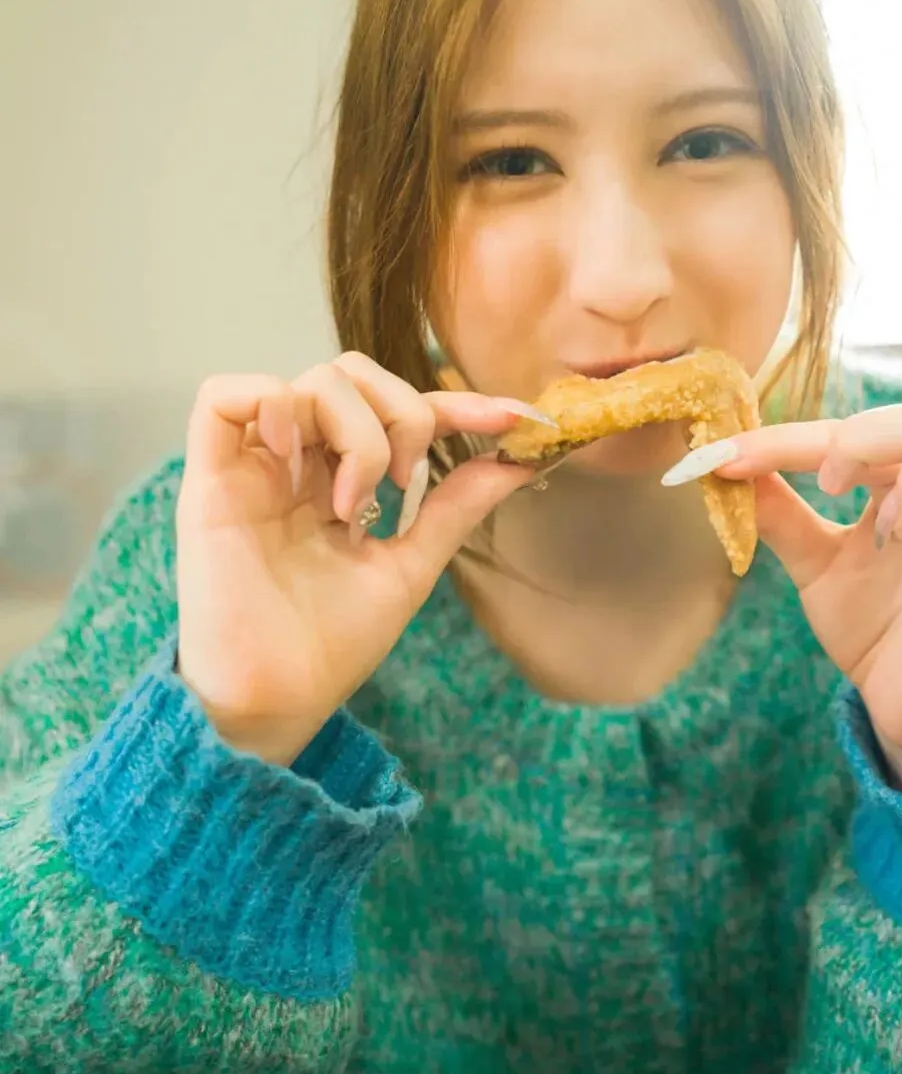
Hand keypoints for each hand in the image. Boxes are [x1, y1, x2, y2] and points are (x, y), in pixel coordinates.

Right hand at [176, 353, 537, 763]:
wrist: (281, 698)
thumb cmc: (334, 642)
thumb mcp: (410, 565)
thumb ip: (454, 508)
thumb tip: (520, 460)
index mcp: (336, 477)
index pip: (394, 408)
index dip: (453, 402)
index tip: (510, 421)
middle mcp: (295, 462)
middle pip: (350, 374)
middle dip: (401, 413)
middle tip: (406, 482)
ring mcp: (253, 466)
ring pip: (307, 381)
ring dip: (354, 430)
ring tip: (353, 502)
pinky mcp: (208, 479)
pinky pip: (222, 395)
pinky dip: (272, 402)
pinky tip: (299, 456)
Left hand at [668, 399, 901, 800]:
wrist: (898, 701)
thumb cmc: (872, 621)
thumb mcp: (815, 566)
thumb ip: (778, 516)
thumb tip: (720, 462)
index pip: (854, 434)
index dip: (789, 440)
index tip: (724, 457)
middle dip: (874, 437)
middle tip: (829, 483)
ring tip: (889, 525)